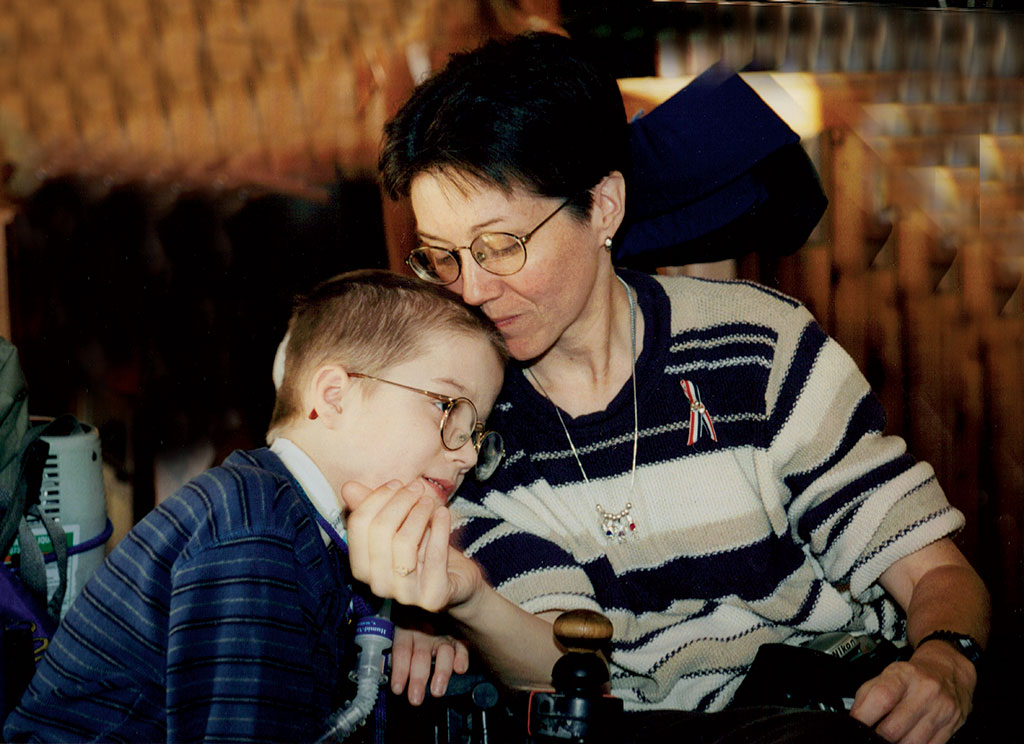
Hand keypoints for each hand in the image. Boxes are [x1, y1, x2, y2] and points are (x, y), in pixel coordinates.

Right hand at [341, 480, 482, 611]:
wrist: (457, 581)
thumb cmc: (424, 549)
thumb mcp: (399, 525)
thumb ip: (374, 507)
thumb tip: (348, 487)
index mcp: (362, 566)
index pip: (358, 526)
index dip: (376, 499)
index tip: (396, 484)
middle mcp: (377, 584)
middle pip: (380, 532)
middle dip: (399, 502)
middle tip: (416, 488)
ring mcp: (404, 595)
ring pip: (404, 543)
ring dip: (418, 514)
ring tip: (429, 501)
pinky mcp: (432, 598)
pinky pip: (434, 556)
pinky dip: (439, 529)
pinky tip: (443, 513)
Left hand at [391, 624, 469, 704]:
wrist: (427, 620)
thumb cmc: (408, 640)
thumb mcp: (398, 643)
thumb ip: (396, 659)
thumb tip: (394, 684)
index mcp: (405, 632)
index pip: (402, 650)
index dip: (400, 670)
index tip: (398, 689)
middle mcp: (424, 632)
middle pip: (421, 655)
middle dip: (418, 678)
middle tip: (416, 698)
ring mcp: (442, 635)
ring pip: (444, 651)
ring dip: (441, 673)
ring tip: (437, 691)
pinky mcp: (457, 639)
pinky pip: (462, 647)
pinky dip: (462, 658)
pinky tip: (460, 669)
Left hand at [849, 640, 975, 743]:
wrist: (948, 670)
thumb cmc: (913, 674)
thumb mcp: (887, 674)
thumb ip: (867, 695)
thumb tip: (855, 718)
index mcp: (904, 675)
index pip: (881, 698)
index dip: (864, 717)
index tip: (856, 726)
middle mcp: (925, 691)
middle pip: (893, 728)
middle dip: (878, 736)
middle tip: (873, 735)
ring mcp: (941, 710)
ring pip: (911, 743)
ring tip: (889, 737)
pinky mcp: (952, 726)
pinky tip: (906, 739)